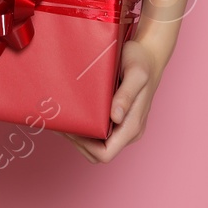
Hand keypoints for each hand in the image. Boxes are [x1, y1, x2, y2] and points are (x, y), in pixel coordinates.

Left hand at [59, 38, 165, 162]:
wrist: (147, 54)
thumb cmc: (141, 62)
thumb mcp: (136, 74)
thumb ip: (127, 95)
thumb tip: (115, 117)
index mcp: (132, 126)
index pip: (106, 153)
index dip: (85, 146)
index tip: (71, 128)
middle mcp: (127, 131)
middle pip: (97, 153)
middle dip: (77, 142)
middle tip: (60, 121)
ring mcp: (121, 126)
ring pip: (95, 146)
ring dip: (77, 137)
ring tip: (62, 117)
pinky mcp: (115, 119)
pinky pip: (96, 133)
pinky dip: (81, 128)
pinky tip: (70, 113)